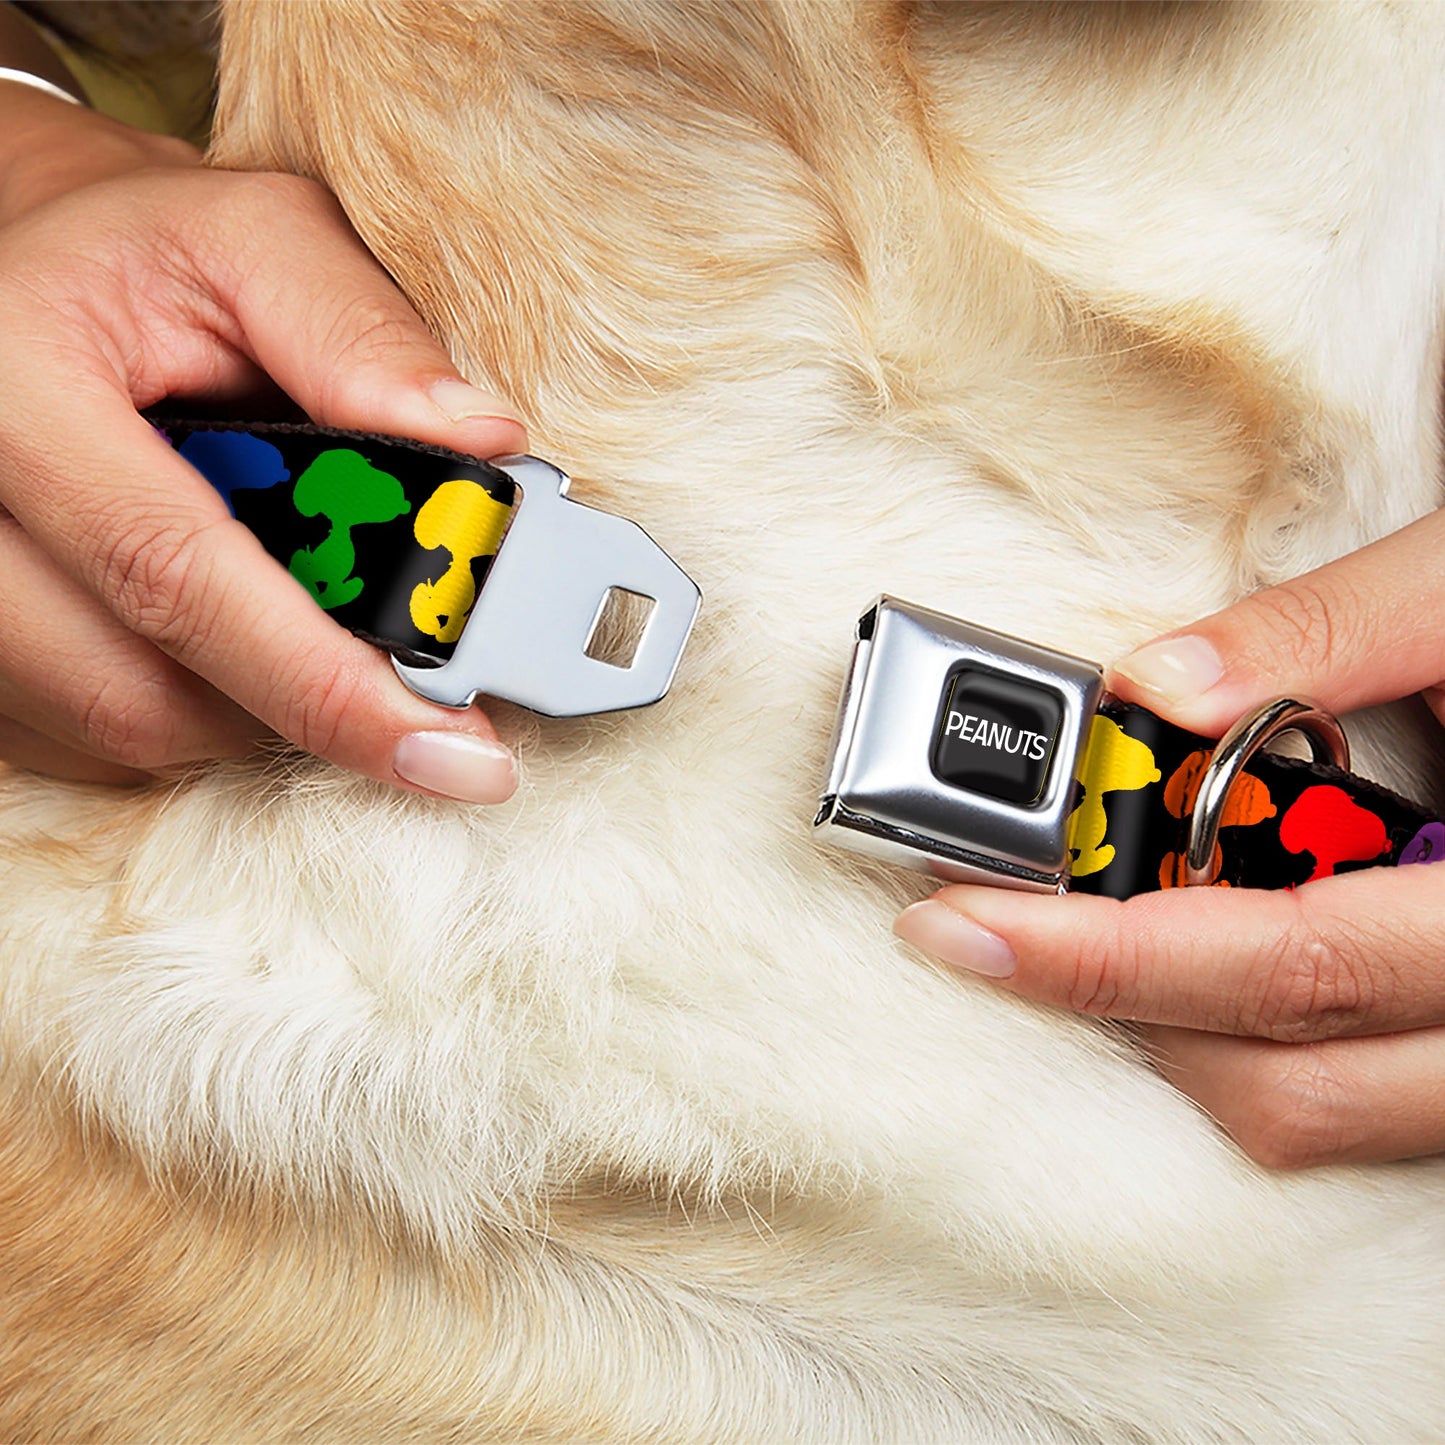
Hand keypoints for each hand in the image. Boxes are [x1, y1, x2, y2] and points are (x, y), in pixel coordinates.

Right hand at [0, 87, 526, 798]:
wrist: (28, 271)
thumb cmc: (145, 254)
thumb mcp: (256, 240)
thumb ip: (362, 333)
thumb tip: (482, 445)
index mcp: (15, 388)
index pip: (176, 575)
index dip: (324, 683)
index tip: (453, 753)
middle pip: (142, 691)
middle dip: (306, 707)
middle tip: (418, 697)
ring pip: (122, 728)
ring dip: (254, 709)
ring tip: (320, 631)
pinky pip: (90, 736)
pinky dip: (197, 709)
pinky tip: (240, 639)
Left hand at [895, 508, 1444, 1168]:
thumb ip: (1330, 630)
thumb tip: (1156, 683)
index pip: (1290, 963)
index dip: (1107, 957)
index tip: (963, 922)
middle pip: (1289, 1080)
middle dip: (1111, 1007)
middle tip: (981, 928)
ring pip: (1323, 1115)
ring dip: (1178, 1039)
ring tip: (1073, 938)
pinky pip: (1362, 1099)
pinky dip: (1255, 1042)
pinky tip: (1190, 955)